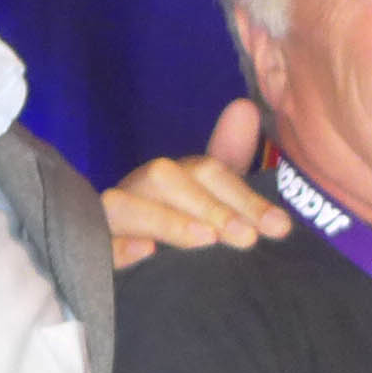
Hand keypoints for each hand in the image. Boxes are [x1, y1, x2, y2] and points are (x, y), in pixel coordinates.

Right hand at [105, 99, 287, 267]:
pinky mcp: (92, 249)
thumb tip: (245, 107)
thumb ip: (229, 160)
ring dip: (167, 220)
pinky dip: (117, 247)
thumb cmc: (177, 226)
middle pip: (166, 180)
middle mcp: (138, 189)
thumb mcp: (208, 196)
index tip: (279, 226)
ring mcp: (109, 218)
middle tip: (247, 237)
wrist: (132, 265)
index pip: (208, 172)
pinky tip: (144, 252)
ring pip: (124, 206)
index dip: (245, 196)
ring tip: (206, 238)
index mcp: (172, 176)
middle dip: (210, 206)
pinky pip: (97, 244)